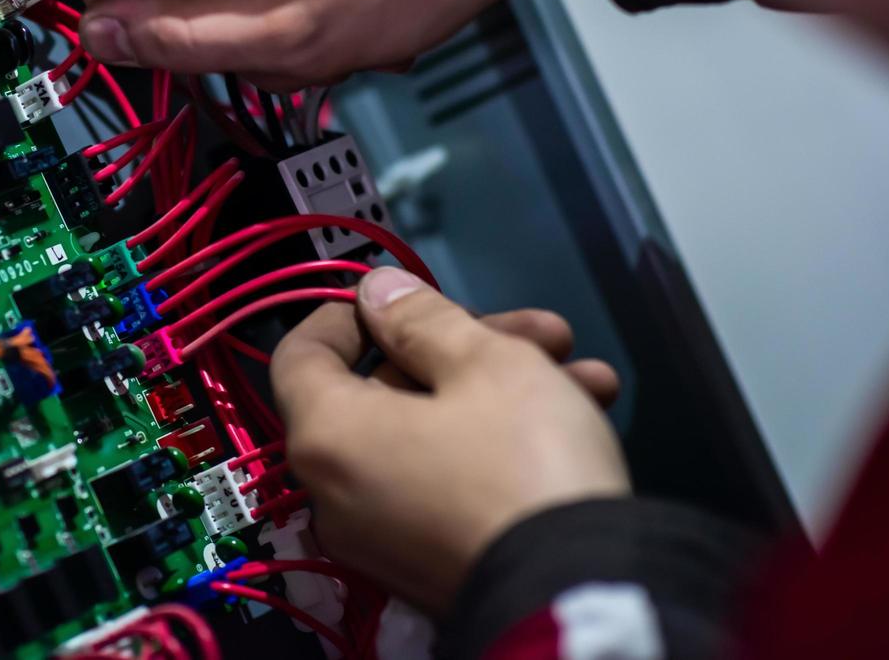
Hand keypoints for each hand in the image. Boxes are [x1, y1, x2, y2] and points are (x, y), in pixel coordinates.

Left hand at [270, 267, 628, 612]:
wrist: (586, 595)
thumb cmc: (523, 467)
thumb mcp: (483, 363)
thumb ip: (423, 318)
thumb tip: (378, 293)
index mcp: (327, 436)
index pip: (301, 354)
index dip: (350, 312)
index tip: (402, 295)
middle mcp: (338, 492)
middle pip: (385, 391)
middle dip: (466, 347)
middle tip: (539, 331)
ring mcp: (385, 536)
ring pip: (432, 433)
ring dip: (502, 390)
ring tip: (583, 373)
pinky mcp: (434, 562)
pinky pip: (449, 482)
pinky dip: (499, 443)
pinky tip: (581, 415)